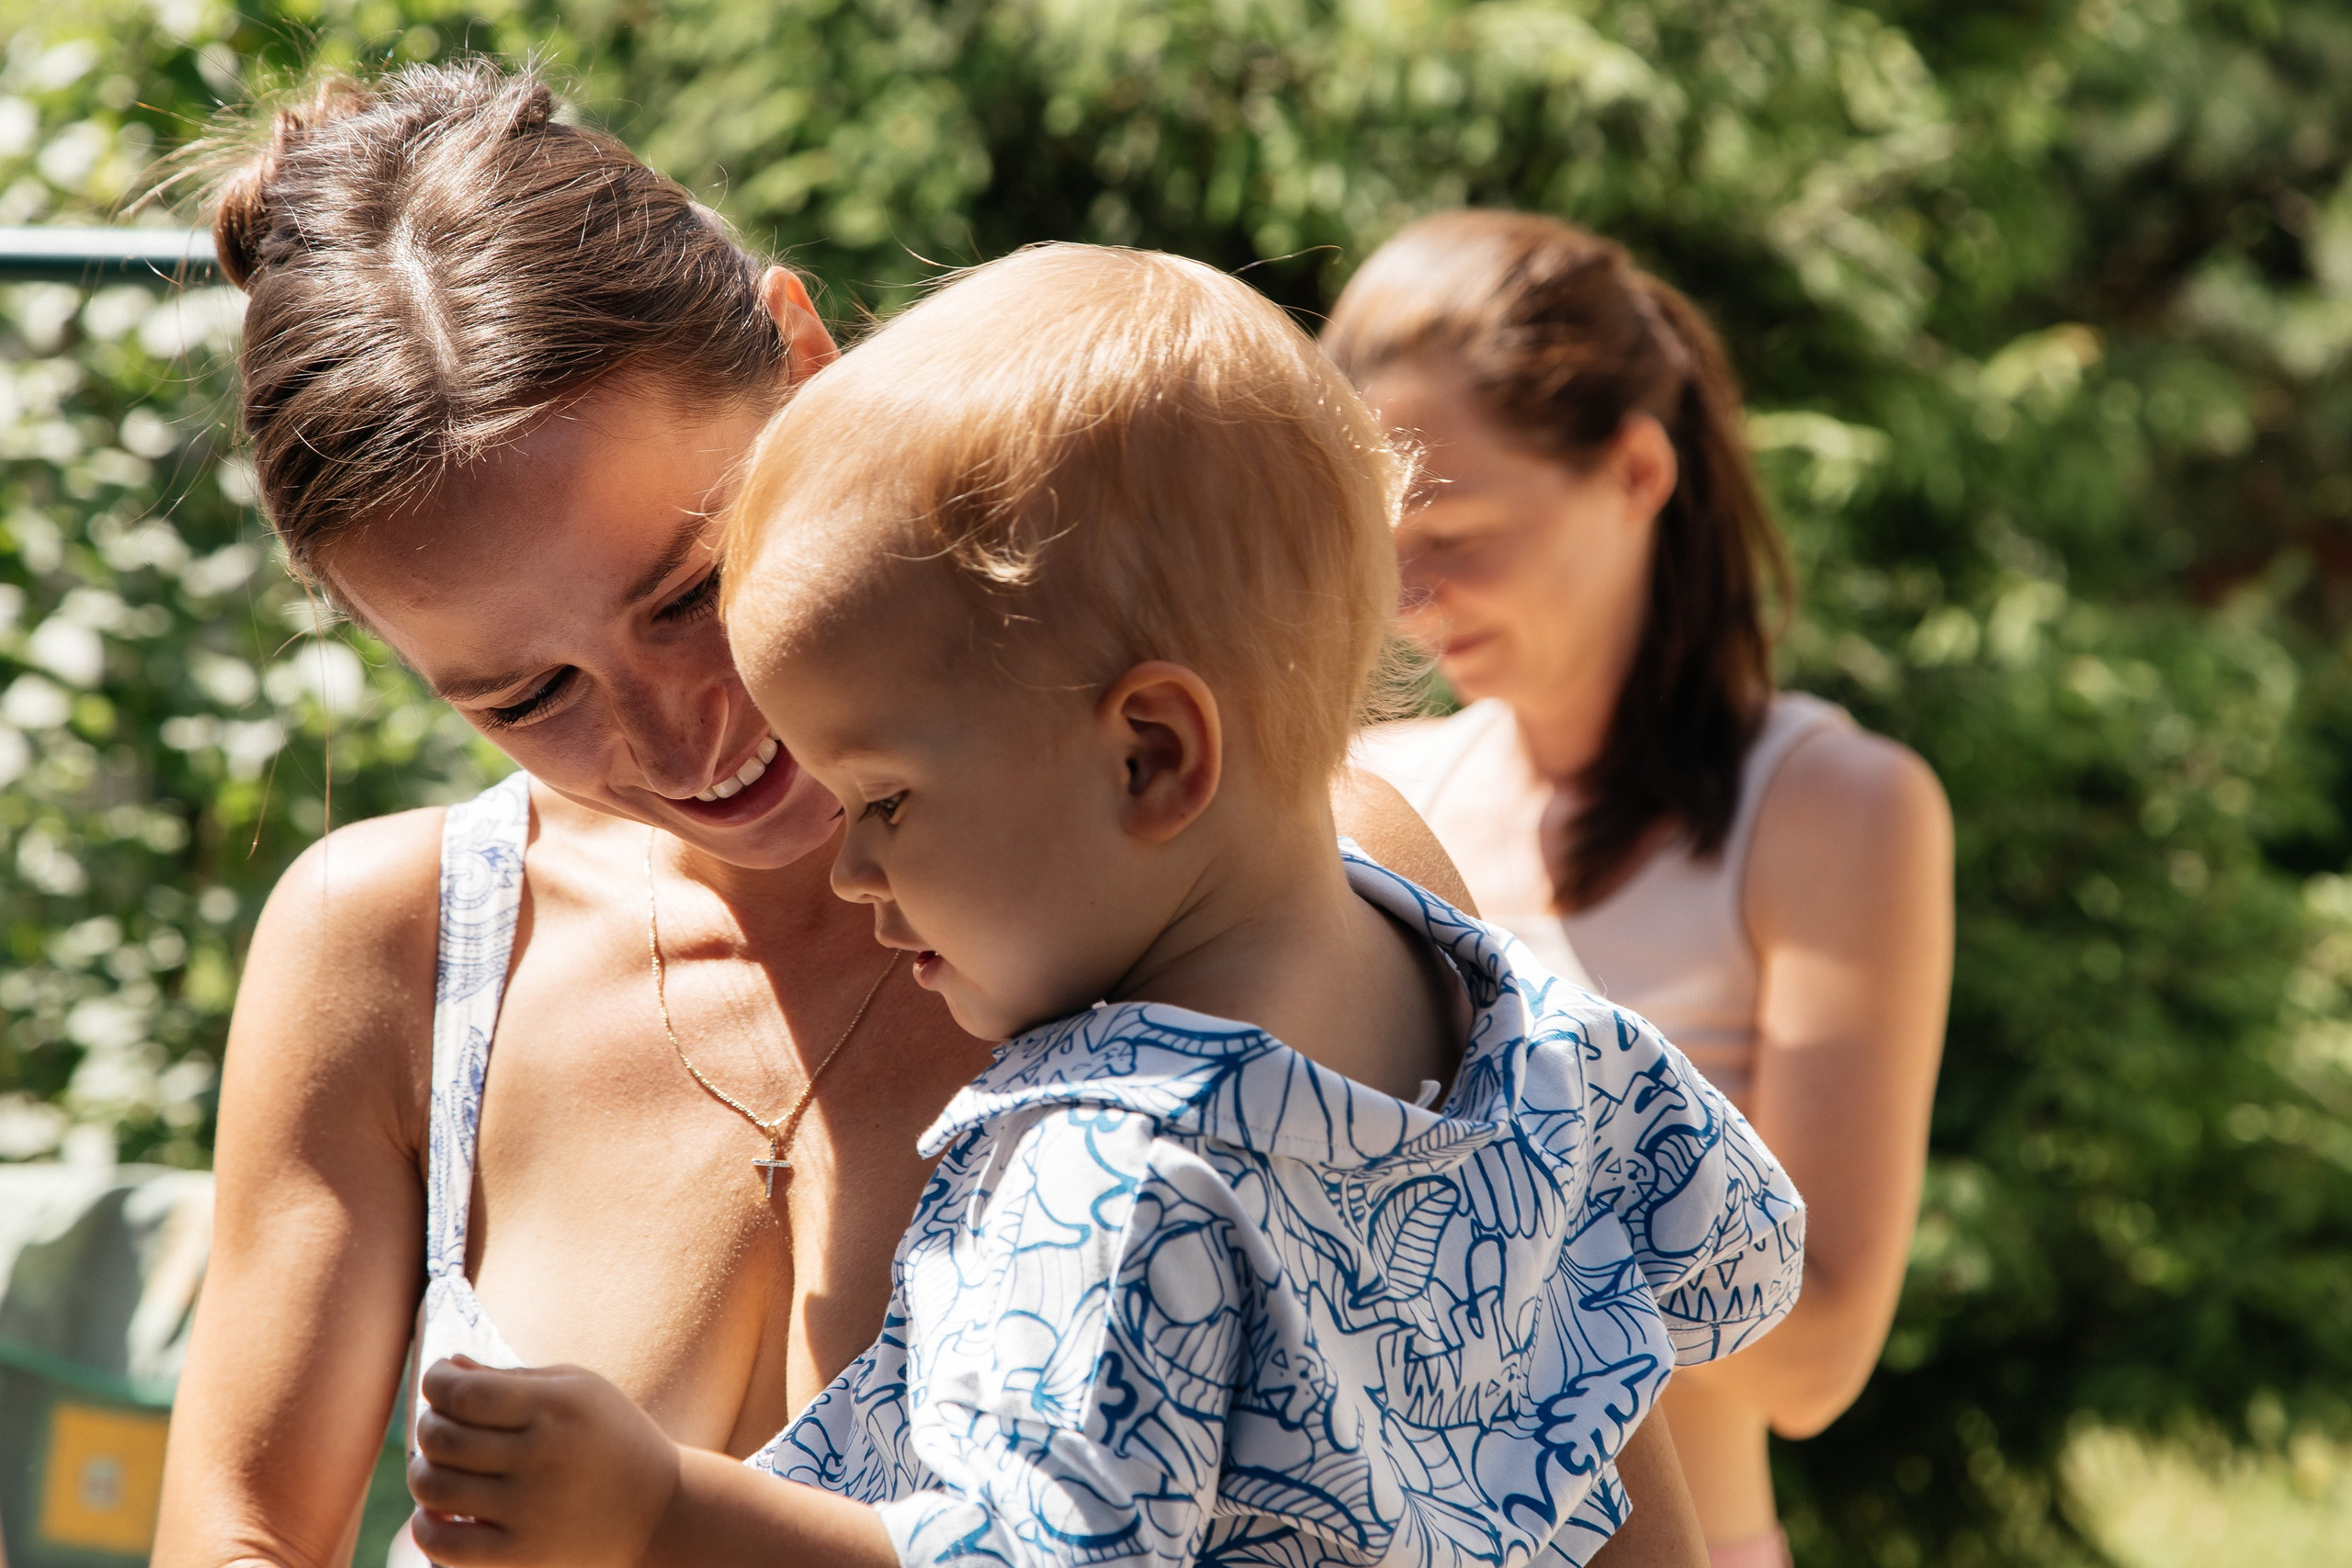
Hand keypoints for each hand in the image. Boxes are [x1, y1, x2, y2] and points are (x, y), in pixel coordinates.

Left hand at [409, 1355, 681, 1566]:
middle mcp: (541, 1458)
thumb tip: (448, 1369)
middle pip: (442, 1438)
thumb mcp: (577, 1390)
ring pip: (433, 1488)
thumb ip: (510, 1378)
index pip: (464, 1392)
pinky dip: (426, 1525)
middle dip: (429, 1424)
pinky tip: (440, 1510)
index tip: (440, 1380)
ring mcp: (529, 1511)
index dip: (437, 1381)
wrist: (659, 1511)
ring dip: (422, 1471)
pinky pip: (442, 1544)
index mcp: (558, 1407)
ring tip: (437, 1465)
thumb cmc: (612, 1438)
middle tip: (442, 1423)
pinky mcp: (521, 1555)